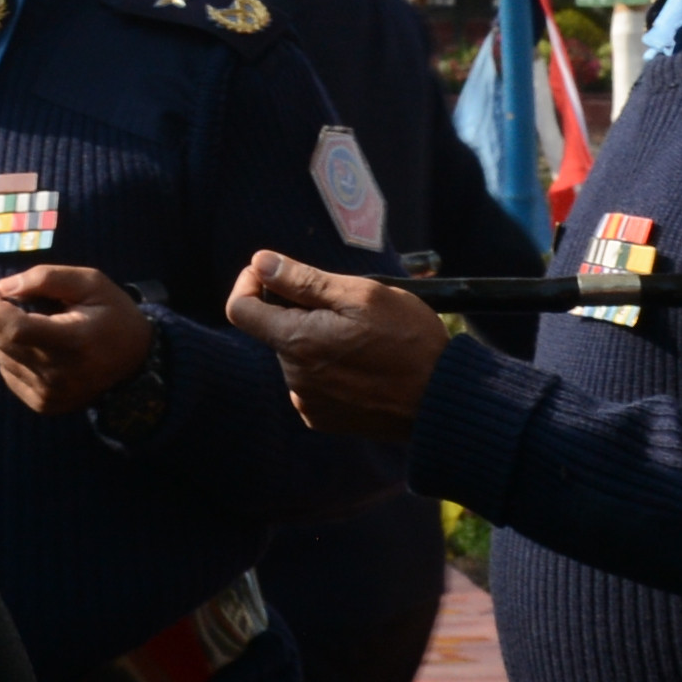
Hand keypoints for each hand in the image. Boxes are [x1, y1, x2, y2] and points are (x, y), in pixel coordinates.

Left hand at [0, 264, 156, 418]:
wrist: (136, 363)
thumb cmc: (112, 315)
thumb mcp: (90, 282)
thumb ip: (46, 279)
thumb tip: (2, 288)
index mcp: (73, 340)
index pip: (15, 328)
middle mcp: (59, 374)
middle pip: (1, 340)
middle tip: (19, 303)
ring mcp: (50, 394)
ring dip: (6, 335)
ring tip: (37, 327)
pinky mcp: (44, 404)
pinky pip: (7, 373)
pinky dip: (13, 355)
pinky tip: (38, 348)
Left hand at [224, 249, 446, 439]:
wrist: (441, 399)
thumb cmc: (408, 340)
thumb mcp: (361, 295)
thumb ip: (303, 280)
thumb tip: (260, 263)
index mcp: (296, 343)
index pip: (240, 310)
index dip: (251, 282)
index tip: (274, 273)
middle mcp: (293, 378)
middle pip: (276, 330)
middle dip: (301, 311)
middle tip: (351, 308)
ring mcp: (308, 402)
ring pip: (298, 354)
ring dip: (319, 338)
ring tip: (366, 339)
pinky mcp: (324, 419)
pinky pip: (314, 381)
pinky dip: (330, 366)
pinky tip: (365, 365)